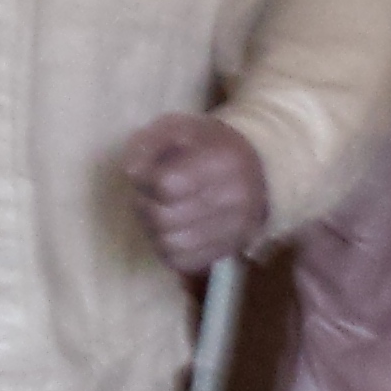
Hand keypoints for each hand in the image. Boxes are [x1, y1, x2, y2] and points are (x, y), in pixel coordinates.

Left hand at [122, 112, 267, 273]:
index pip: (166, 185)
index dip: (146, 180)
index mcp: (222, 161)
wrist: (258, 167)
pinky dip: (168, 248)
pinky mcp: (228, 251)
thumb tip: (132, 173)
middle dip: (145, 206)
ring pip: (170, 245)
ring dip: (154, 230)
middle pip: (163, 218)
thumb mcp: (177, 127)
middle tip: (150, 195)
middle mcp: (233, 199)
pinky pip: (182, 263)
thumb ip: (148, 143)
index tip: (149, 174)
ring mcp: (234, 230)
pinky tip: (173, 230)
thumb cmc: (208, 144)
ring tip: (161, 212)